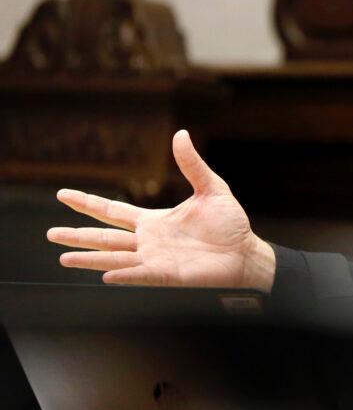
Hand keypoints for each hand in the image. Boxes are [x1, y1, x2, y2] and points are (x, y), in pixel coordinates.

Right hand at [47, 130, 274, 290]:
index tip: (62, 194)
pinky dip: (123, 274)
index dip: (88, 203)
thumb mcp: (211, 189)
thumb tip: (180, 134)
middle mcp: (148, 240)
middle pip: (104, 237)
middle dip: (77, 235)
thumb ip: (192, 165)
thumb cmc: (230, 224)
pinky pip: (139, 275)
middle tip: (50, 234)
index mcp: (154, 220)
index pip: (112, 210)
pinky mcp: (166, 275)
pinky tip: (104, 275)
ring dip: (89, 258)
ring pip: (114, 258)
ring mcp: (154, 259)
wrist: (246, 252)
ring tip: (63, 257)